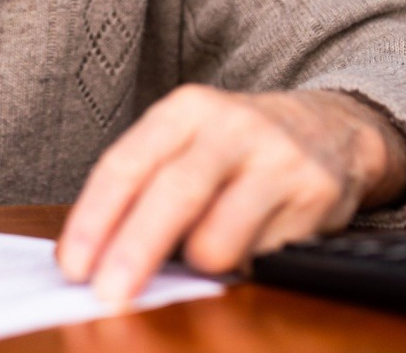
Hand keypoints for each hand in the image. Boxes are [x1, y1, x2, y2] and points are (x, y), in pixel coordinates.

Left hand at [56, 86, 405, 303]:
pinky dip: (244, 265)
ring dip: (199, 264)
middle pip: (173, 195)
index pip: (127, 165)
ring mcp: (277, 158)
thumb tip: (91, 255)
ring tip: (204, 252)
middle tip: (108, 295)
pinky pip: (262, 257)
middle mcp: (232, 125)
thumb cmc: (236, 147)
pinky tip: (251, 245)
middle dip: (134, 252)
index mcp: (186, 110)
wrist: (332, 127)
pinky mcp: (314, 193)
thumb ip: (143, 186)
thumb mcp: (187, 143)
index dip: (95, 220)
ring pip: (219, 237)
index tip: (74, 266)